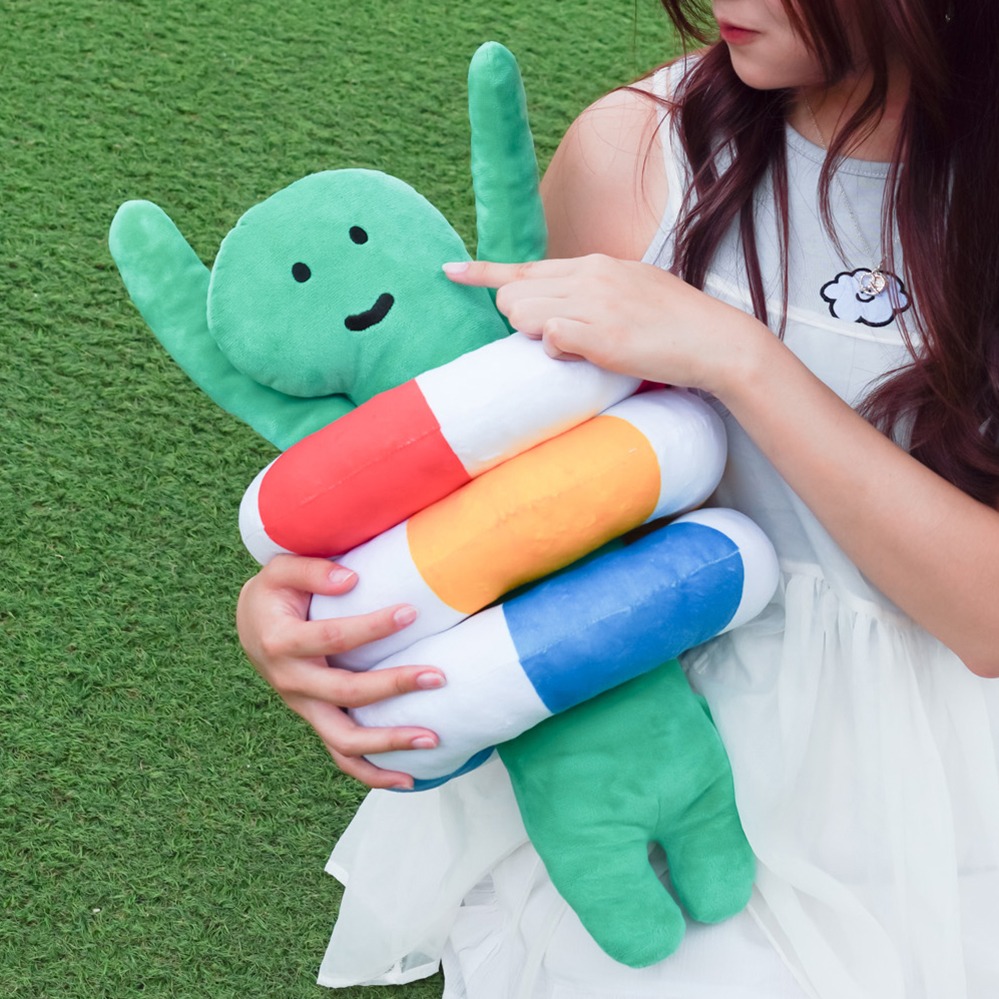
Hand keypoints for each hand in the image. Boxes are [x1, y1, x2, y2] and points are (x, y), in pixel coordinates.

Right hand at [236, 555, 446, 789]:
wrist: (253, 625)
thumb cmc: (275, 593)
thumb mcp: (280, 570)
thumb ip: (311, 571)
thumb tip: (351, 581)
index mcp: (282, 643)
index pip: (333, 637)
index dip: (373, 627)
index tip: (411, 613)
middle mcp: (291, 682)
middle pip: (345, 693)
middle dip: (393, 686)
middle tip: (437, 676)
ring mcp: (303, 707)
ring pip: (343, 740)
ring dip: (388, 743)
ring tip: (433, 738)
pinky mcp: (315, 720)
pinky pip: (341, 756)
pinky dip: (372, 774)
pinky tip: (408, 779)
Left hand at [443, 255, 765, 397]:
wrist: (715, 341)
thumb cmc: (674, 324)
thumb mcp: (631, 291)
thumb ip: (591, 293)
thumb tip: (556, 313)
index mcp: (596, 264)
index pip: (526, 267)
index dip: (484, 273)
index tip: (449, 270)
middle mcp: (589, 275)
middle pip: (513, 295)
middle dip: (519, 320)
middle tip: (557, 337)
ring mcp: (594, 302)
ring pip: (523, 314)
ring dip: (537, 335)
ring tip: (578, 344)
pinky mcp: (599, 333)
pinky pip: (548, 339)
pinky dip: (558, 351)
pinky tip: (588, 353)